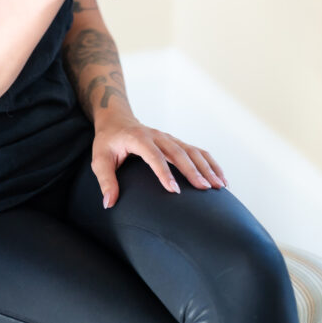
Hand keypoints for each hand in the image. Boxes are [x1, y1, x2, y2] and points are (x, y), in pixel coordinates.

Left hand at [90, 111, 227, 208]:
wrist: (117, 119)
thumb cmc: (108, 141)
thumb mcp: (100, 158)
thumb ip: (105, 180)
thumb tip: (109, 203)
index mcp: (137, 138)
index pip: (153, 154)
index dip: (164, 172)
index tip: (175, 191)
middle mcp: (156, 136)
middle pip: (178, 152)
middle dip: (193, 170)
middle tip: (205, 188)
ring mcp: (168, 138)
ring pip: (191, 150)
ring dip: (206, 167)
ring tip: (219, 186)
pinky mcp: (175, 143)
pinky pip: (197, 151)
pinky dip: (211, 163)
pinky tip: (222, 179)